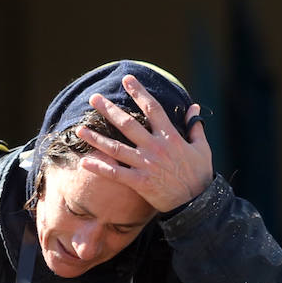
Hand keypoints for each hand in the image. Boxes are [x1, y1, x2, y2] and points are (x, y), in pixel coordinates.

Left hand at [79, 74, 212, 211]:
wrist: (197, 203)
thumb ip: (195, 127)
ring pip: (116, 148)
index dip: (139, 92)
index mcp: (170, 136)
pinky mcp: (139, 182)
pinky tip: (84, 161)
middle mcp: (155, 147)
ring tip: (79, 129)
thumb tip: (193, 107)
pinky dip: (99, 168)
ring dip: (96, 138)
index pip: (152, 108)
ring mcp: (145, 164)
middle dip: (109, 110)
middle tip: (93, 98)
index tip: (127, 79)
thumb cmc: (199, 174)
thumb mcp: (202, 148)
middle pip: (128, 124)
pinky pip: (115, 173)